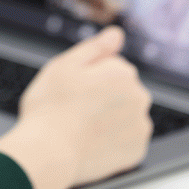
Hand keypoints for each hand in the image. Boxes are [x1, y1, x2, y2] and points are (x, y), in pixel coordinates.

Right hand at [0, 26, 152, 188]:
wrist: (48, 153)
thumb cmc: (50, 108)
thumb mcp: (65, 64)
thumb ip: (95, 47)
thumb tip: (116, 35)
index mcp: (123, 73)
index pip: (112, 66)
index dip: (89, 77)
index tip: (73, 89)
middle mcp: (139, 98)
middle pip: (121, 91)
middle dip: (103, 96)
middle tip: (75, 110)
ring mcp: (140, 127)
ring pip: (124, 116)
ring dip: (110, 119)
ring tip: (82, 128)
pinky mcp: (136, 152)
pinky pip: (126, 141)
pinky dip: (112, 142)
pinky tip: (92, 143)